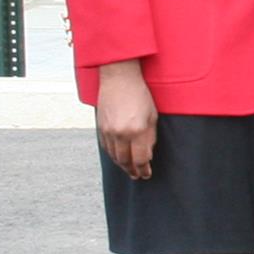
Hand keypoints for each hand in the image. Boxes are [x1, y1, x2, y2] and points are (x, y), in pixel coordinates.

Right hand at [95, 61, 158, 179]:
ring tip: (129, 169)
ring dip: (122, 165)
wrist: (119, 78)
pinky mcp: (100, 127)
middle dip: (132, 170)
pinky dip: (112, 155)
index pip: (140, 159)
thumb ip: (150, 138)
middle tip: (137, 175)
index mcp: (137, 130)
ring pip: (114, 156)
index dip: (144, 169)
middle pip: (125, 161)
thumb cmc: (140, 94)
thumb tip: (147, 156)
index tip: (147, 174)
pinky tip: (118, 157)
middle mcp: (120, 133)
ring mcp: (108, 131)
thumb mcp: (152, 116)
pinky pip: (106, 147)